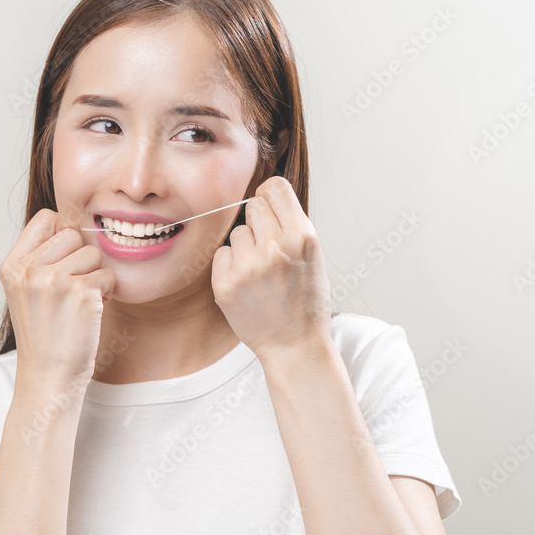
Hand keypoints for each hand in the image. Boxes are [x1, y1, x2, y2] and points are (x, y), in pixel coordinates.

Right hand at [0, 209, 115, 389]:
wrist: (48, 376)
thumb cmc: (44, 334)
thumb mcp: (26, 290)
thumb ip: (40, 258)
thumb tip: (73, 223)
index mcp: (12, 266)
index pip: (47, 218)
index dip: (63, 234)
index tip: (64, 260)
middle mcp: (29, 270)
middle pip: (73, 233)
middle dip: (81, 258)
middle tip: (73, 287)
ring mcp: (54, 280)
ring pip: (93, 253)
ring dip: (96, 275)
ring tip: (81, 300)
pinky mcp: (81, 293)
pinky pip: (108, 274)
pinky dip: (108, 292)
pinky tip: (92, 310)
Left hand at [210, 176, 332, 363]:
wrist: (295, 346)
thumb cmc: (305, 301)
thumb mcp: (313, 256)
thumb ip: (290, 224)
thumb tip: (265, 195)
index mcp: (302, 237)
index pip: (275, 188)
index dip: (270, 196)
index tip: (270, 207)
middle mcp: (275, 248)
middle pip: (253, 206)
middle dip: (259, 223)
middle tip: (268, 247)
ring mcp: (248, 267)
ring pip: (237, 232)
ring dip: (245, 247)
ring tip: (261, 272)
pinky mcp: (225, 284)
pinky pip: (221, 254)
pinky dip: (231, 266)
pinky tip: (247, 284)